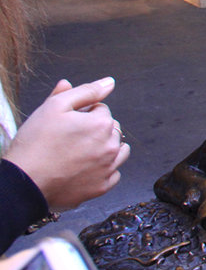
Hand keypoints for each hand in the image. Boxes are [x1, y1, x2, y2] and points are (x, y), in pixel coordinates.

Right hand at [3, 78, 129, 211]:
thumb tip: (109, 82)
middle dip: (95, 129)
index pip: (101, 109)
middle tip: (69, 138)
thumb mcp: (55, 106)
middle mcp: (111, 146)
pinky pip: (113, 174)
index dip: (82, 113)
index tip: (66, 124)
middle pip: (111, 129)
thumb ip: (85, 91)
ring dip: (105, 148)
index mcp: (102, 124)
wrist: (23, 182)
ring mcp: (108, 168)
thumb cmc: (36, 143)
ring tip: (80, 152)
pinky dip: (103, 170)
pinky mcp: (101, 187)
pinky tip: (85, 168)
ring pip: (118, 150)